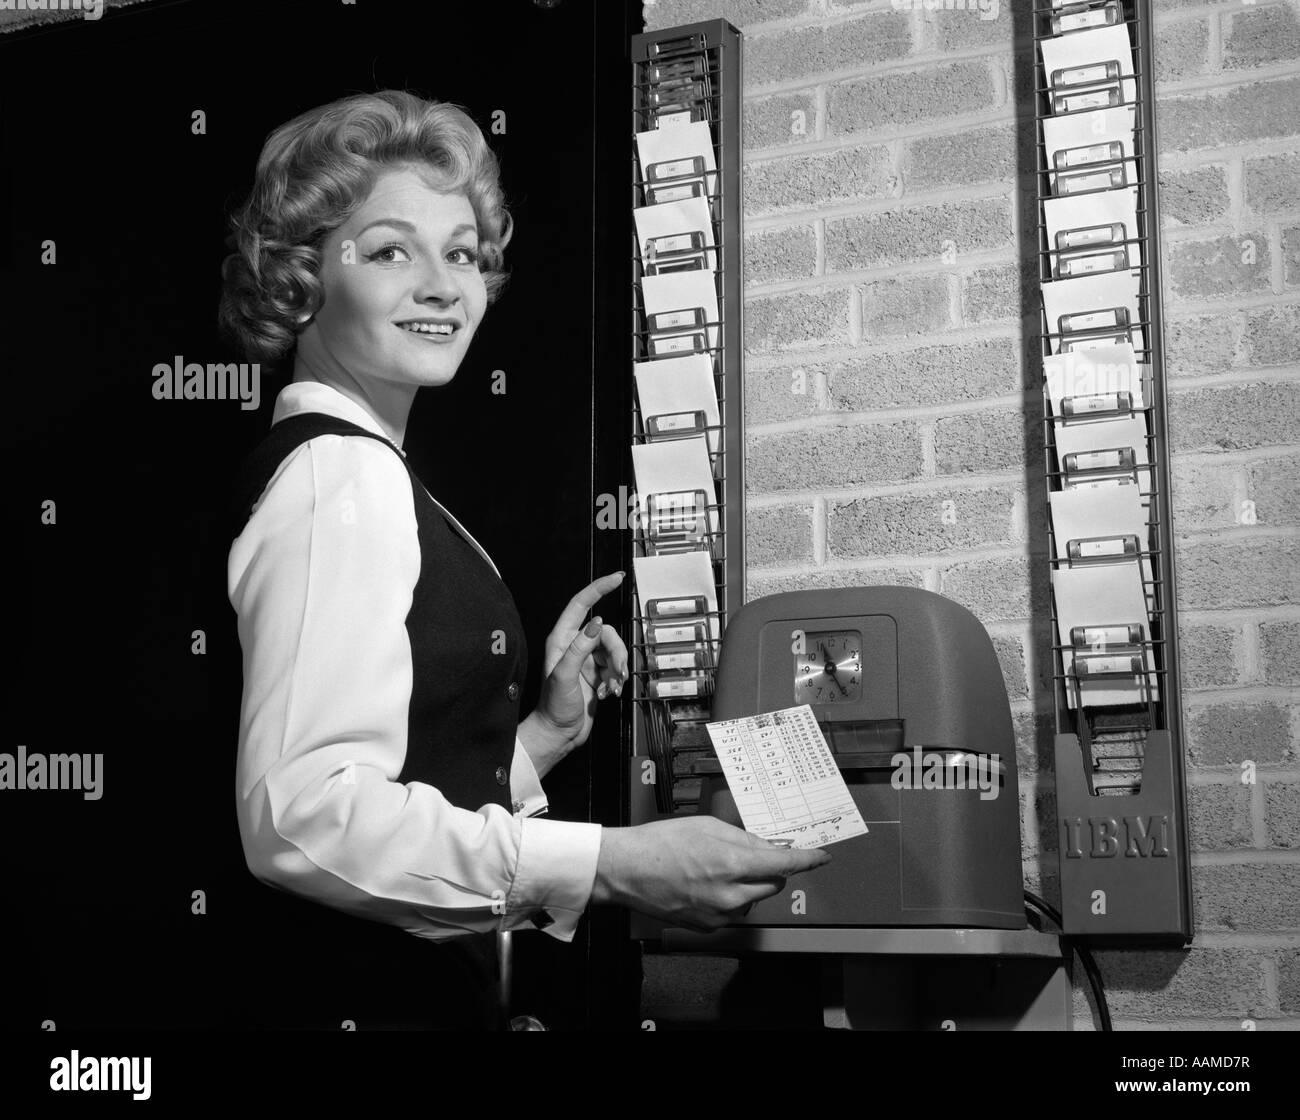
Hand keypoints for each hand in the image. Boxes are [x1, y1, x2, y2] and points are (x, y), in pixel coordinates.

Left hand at [521, 572, 629, 775]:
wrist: (559, 734)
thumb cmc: (554, 707)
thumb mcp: (565, 676)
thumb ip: (580, 647)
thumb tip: (596, 623)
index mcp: (561, 640)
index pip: (581, 604)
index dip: (599, 588)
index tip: (617, 578)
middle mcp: (574, 646)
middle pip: (606, 633)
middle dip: (616, 652)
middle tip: (617, 673)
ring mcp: (586, 660)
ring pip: (614, 650)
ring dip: (617, 669)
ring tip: (611, 687)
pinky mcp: (597, 674)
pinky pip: (615, 667)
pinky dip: (616, 680)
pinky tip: (608, 692)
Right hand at [591, 816, 830, 931]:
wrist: (628, 870)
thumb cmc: (660, 844)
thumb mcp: (708, 827)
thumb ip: (745, 839)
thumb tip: (770, 848)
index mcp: (733, 865)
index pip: (785, 866)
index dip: (808, 860)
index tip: (821, 857)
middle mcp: (731, 895)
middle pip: (774, 884)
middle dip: (771, 869)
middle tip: (751, 853)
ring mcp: (720, 914)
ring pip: (754, 897)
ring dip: (749, 883)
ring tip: (717, 866)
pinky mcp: (709, 926)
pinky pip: (734, 909)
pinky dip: (731, 896)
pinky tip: (707, 881)